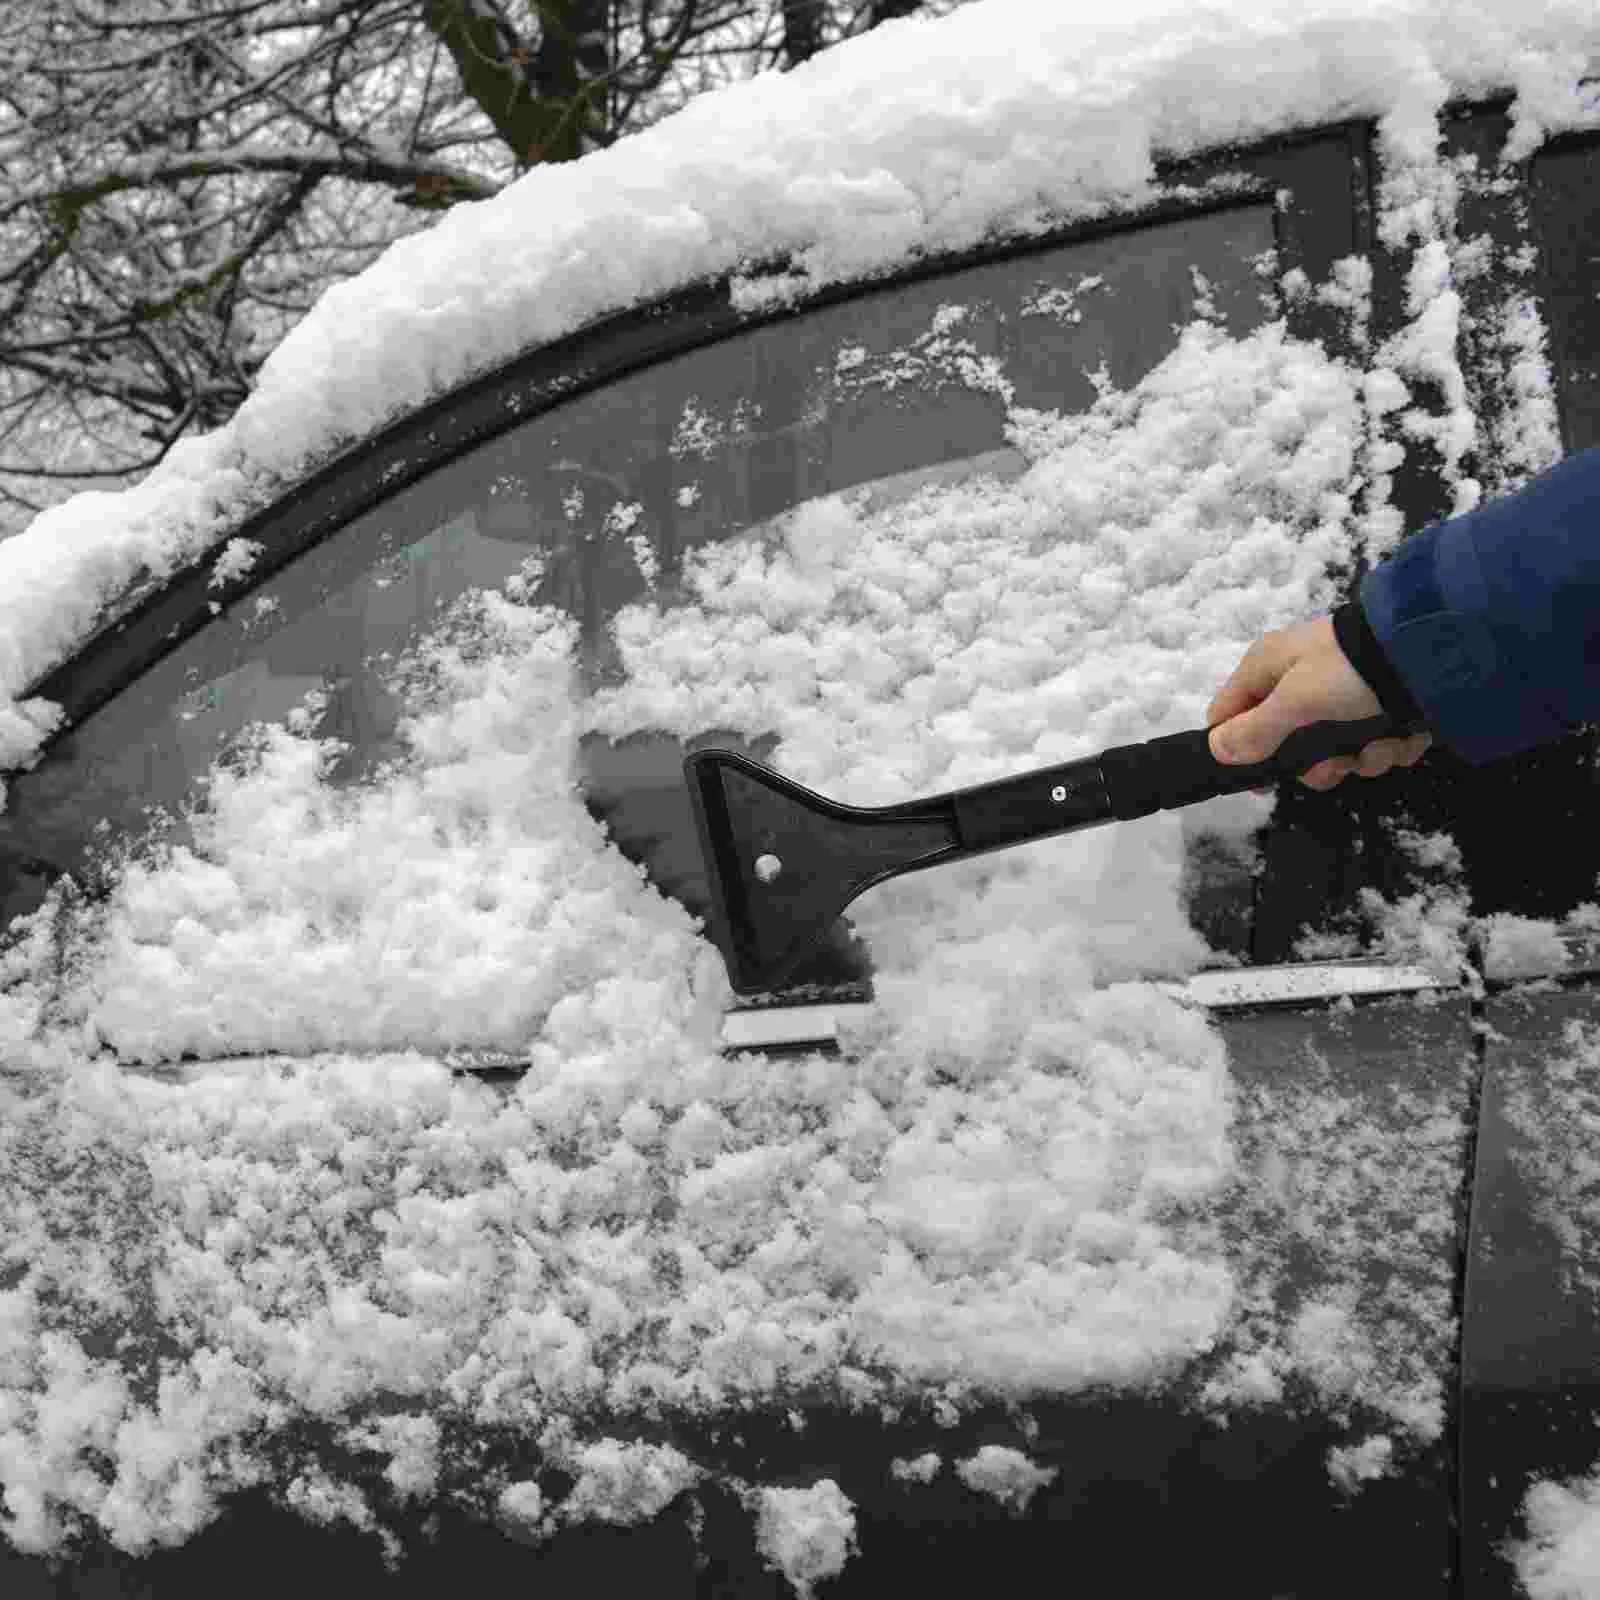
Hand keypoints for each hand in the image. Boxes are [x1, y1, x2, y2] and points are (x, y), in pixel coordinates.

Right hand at [1206, 615, 1432, 789]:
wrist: (1431, 648)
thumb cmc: (1350, 671)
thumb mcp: (1297, 702)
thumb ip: (1255, 731)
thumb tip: (1216, 752)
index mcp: (1267, 668)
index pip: (1227, 713)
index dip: (1237, 750)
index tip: (1263, 782)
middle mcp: (1299, 679)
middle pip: (1288, 743)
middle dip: (1319, 765)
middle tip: (1336, 767)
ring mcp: (1340, 691)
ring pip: (1336, 747)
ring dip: (1361, 759)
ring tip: (1381, 748)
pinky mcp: (1377, 701)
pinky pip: (1372, 738)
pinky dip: (1389, 745)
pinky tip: (1404, 738)